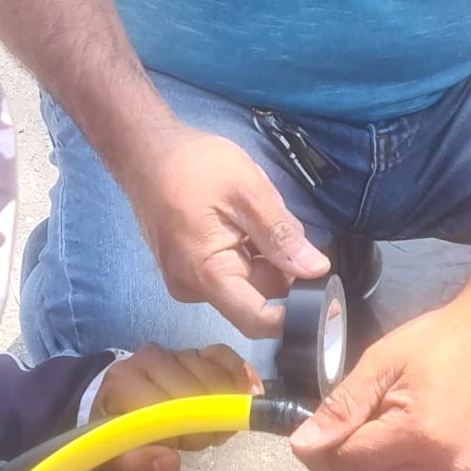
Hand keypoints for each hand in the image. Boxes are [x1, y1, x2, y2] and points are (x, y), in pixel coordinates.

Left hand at [90, 343, 260, 470]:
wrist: (110, 404)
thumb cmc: (113, 436)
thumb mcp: (113, 461)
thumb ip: (135, 465)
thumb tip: (170, 461)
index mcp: (124, 383)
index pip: (170, 407)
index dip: (185, 431)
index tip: (186, 448)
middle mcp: (147, 360)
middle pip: (197, 391)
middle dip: (207, 422)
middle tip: (203, 441)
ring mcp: (172, 352)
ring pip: (215, 377)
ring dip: (225, 405)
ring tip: (214, 426)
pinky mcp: (191, 351)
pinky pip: (223, 356)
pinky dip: (241, 374)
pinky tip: (252, 392)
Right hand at [122, 125, 327, 337]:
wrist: (143, 150)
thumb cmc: (192, 164)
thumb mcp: (247, 192)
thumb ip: (282, 235)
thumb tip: (317, 270)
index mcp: (206, 274)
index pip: (258, 320)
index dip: (297, 315)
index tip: (327, 299)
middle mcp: (194, 288)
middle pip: (257, 296)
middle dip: (281, 267)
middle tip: (284, 223)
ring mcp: (188, 280)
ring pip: (248, 281)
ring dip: (263, 254)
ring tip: (253, 213)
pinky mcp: (188, 268)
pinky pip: (231, 269)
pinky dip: (247, 249)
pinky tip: (239, 218)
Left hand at [289, 298, 470, 470]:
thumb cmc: (441, 344)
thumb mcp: (382, 363)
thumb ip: (342, 408)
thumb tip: (303, 448)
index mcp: (416, 434)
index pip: (347, 465)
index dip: (332, 448)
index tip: (338, 432)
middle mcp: (450, 468)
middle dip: (366, 460)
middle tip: (387, 426)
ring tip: (419, 442)